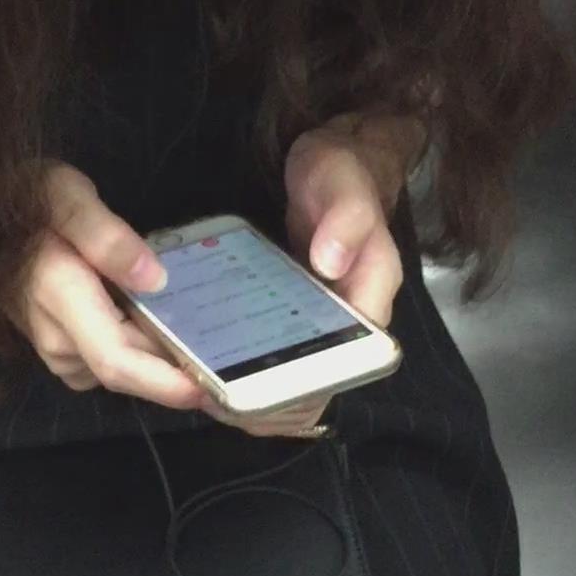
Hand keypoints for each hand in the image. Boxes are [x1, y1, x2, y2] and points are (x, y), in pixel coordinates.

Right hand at [3, 165, 205, 409]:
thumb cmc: (26, 198)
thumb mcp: (65, 195)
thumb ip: (105, 235)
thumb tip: (154, 278)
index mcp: (59, 298)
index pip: (115, 359)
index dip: (162, 381)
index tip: (206, 388)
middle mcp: (56, 337)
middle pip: (126, 373)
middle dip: (175, 375)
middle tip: (230, 362)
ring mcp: (55, 350)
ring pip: (120, 372)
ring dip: (159, 363)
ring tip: (204, 341)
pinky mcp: (62, 351)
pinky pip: (110, 363)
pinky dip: (141, 353)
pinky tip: (164, 329)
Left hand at [208, 115, 412, 441]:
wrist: (331, 169)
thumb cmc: (341, 175)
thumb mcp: (342, 183)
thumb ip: (345, 219)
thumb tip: (330, 263)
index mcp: (370, 295)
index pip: (349, 364)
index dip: (308, 388)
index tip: (261, 392)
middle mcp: (350, 322)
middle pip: (318, 390)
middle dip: (270, 405)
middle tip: (216, 397)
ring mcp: (321, 326)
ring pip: (294, 388)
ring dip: (254, 401)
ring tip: (205, 393)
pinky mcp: (295, 323)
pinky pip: (274, 365)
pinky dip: (245, 377)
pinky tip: (207, 372)